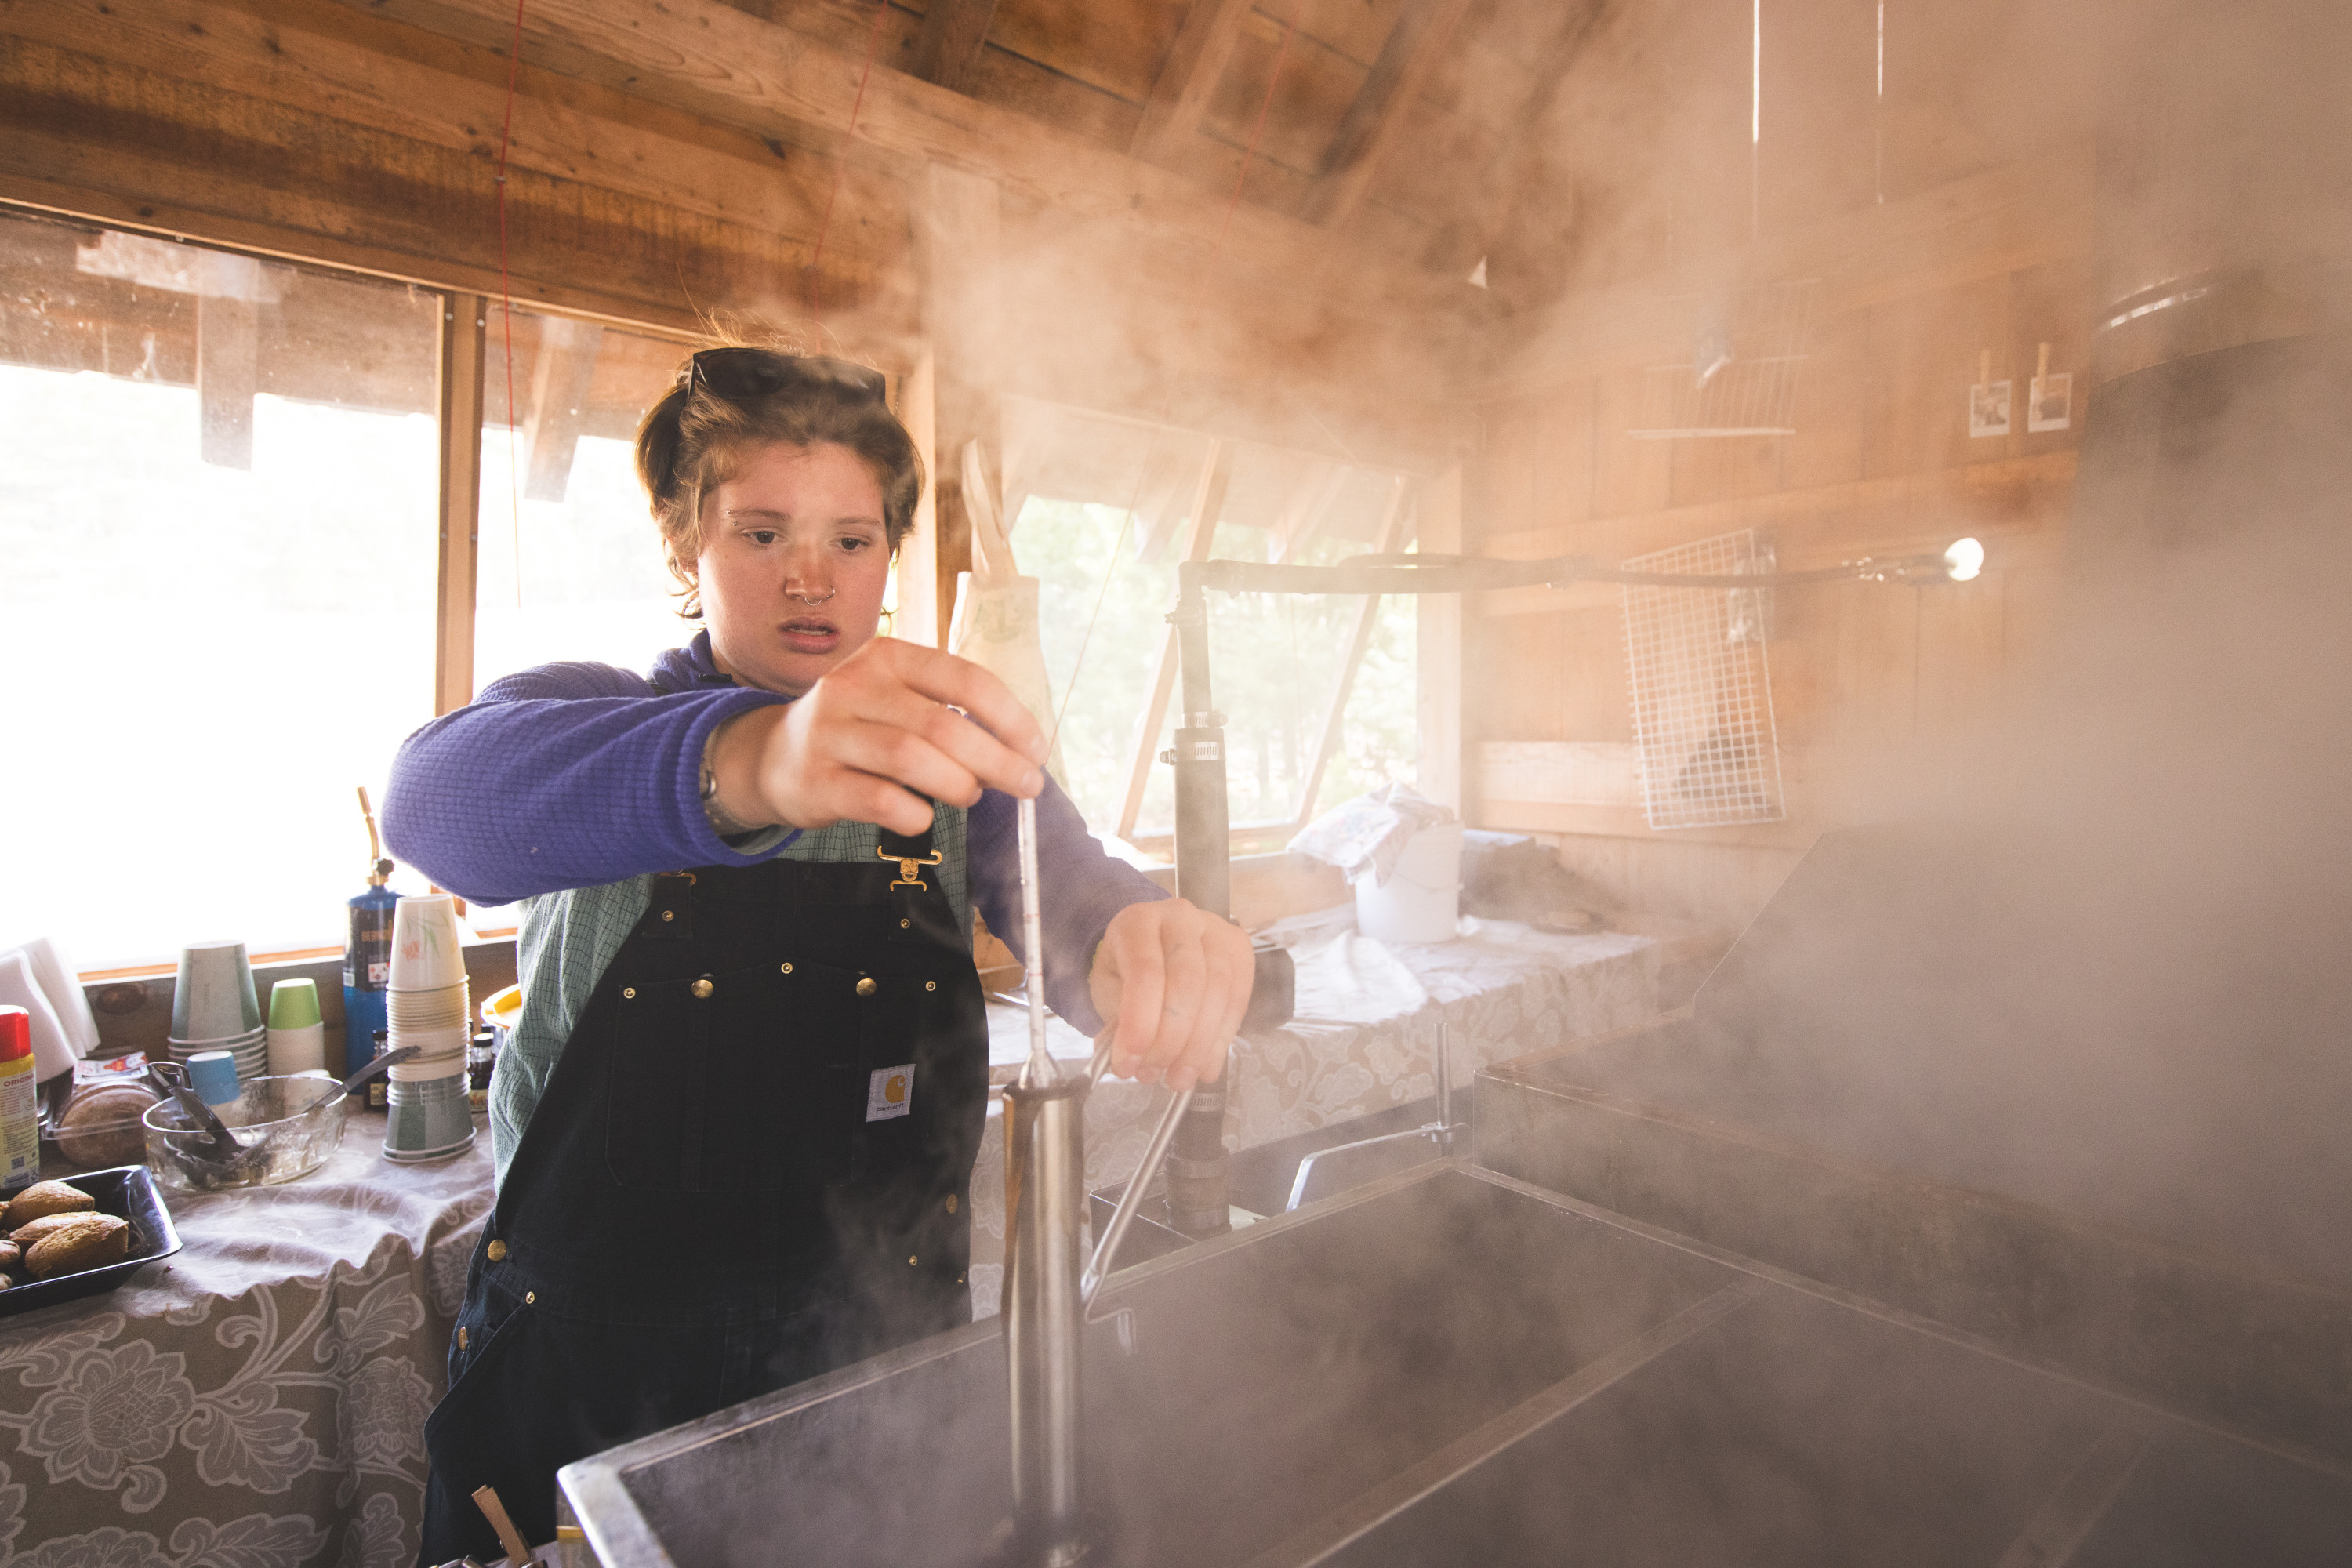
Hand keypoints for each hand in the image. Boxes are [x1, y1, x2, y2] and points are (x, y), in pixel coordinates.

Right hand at [707, 638, 1046, 836]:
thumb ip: (948, 713)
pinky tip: (922, 816)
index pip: (964, 679)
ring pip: (910, 758)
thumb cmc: (857, 729)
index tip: (1036, 750)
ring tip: (970, 795)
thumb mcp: (896, 699)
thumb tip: (1017, 753)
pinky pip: (878, 799)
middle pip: (942, 724)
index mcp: (887, 657)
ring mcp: (830, 733)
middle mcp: (854, 686)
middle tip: (1026, 786)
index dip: (1010, 717)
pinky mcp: (815, 781)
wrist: (773, 757)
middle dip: (996, 760)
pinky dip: (913, 814)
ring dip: (956, 784)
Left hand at [1088, 899, 1254, 1091]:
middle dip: (1171, 1039)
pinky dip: (1222, 1039)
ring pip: (1217, 992)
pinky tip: (1206, 1064)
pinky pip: (1238, 999)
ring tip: (1180, 1078)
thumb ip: (1118, 1020)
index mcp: (1138, 921)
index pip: (1145, 972)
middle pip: (1187, 982)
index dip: (1140, 1023)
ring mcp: (1216, 930)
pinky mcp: (1240, 949)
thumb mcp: (1108, 990)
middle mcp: (1180, 917)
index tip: (1128, 1063)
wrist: (1151, 946)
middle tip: (1154, 1074)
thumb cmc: (1126, 969)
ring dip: (1199, 1046)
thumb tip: (1128, 1060)